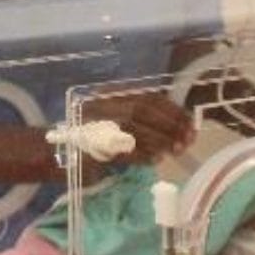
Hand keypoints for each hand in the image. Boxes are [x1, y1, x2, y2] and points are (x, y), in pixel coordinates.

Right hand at [79, 93, 194, 163]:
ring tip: (176, 150)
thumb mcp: (118, 116)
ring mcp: (95, 122)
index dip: (172, 110)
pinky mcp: (92, 144)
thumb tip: (179, 124)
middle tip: (188, 139)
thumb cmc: (95, 133)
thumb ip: (142, 115)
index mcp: (112, 94)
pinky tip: (156, 160)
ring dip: (160, 140)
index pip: (148, 97)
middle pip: (142, 110)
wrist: (63, 150)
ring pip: (134, 127)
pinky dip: (143, 155)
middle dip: (169, 125)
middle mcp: (103, 103)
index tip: (190, 122)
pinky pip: (123, 148)